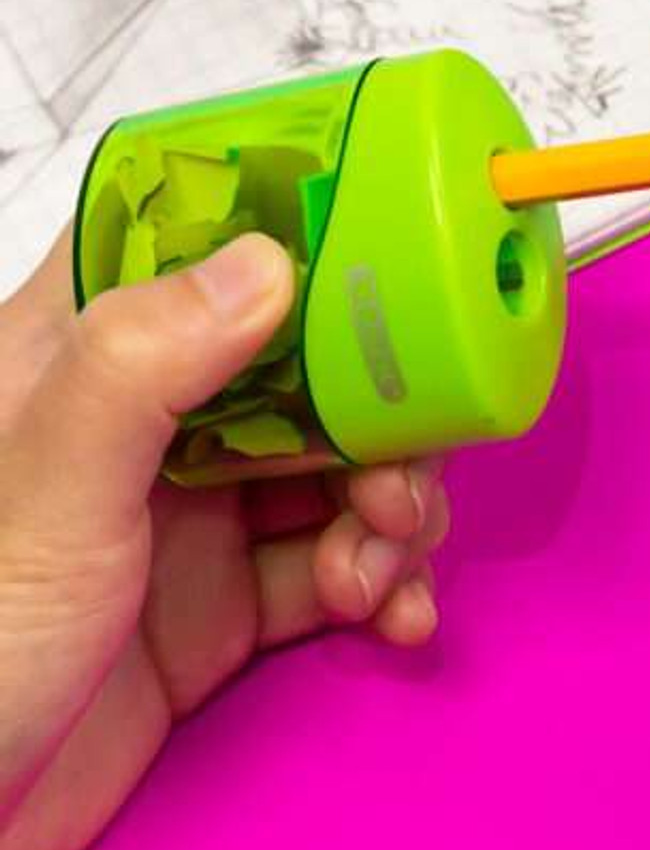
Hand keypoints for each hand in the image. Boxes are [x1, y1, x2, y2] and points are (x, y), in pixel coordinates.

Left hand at [0, 231, 448, 849]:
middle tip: (401, 471)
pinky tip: (391, 613)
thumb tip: (267, 261)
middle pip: (302, 365)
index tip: (386, 254)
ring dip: (392, 506)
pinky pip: (338, 565)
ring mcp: (193, 516)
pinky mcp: (226, 602)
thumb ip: (141, 372)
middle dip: (380, 410)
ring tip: (384, 565)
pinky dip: (384, 581)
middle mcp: (149, 426)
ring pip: (335, 467)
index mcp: (82, 362)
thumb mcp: (47, 500)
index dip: (292, 236)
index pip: (192, 246)